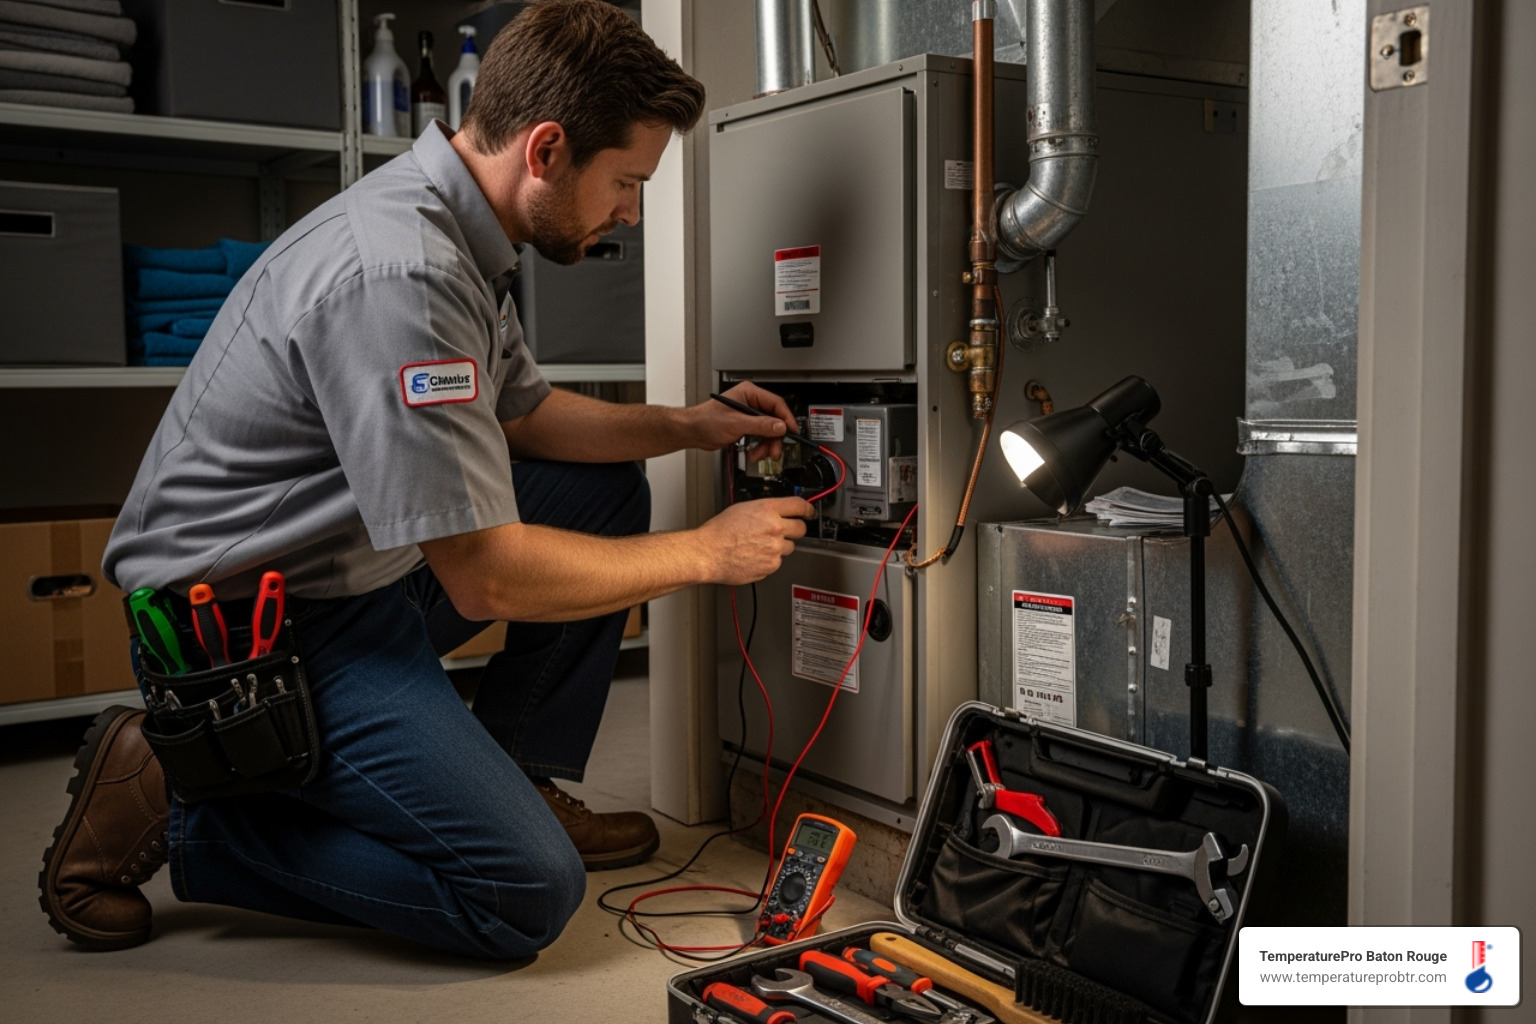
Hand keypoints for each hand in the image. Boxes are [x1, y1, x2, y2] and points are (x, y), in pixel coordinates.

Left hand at [689, 381, 799, 461]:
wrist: (692, 432)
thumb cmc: (706, 420)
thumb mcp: (736, 423)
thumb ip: (760, 425)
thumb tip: (780, 426)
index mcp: (749, 393)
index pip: (776, 404)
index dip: (786, 418)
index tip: (792, 431)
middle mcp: (751, 402)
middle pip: (774, 420)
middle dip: (775, 438)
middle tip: (774, 451)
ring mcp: (749, 415)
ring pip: (769, 431)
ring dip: (766, 445)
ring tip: (759, 455)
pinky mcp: (746, 426)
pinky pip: (761, 436)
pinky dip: (760, 447)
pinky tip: (754, 454)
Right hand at [696, 496, 812, 584]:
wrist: (708, 553)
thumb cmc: (719, 532)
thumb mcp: (743, 509)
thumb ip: (765, 510)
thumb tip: (777, 512)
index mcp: (768, 510)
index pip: (800, 506)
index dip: (808, 509)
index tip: (810, 512)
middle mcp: (775, 528)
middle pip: (801, 529)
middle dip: (795, 530)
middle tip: (783, 532)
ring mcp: (775, 548)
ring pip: (789, 547)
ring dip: (779, 547)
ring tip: (758, 545)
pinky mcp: (771, 565)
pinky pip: (777, 561)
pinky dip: (768, 560)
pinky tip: (754, 555)